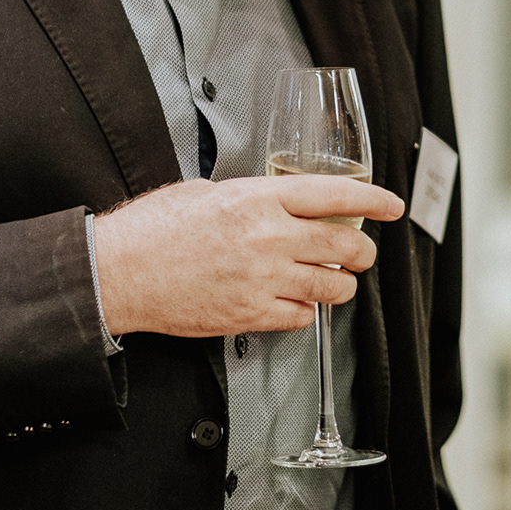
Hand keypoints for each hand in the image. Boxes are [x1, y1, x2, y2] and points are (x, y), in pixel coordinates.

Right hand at [93, 176, 403, 337]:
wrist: (118, 272)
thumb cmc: (153, 229)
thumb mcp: (208, 192)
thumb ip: (251, 197)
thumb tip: (276, 202)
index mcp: (258, 200)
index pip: (334, 195)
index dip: (373, 200)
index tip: (392, 205)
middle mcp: (268, 238)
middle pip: (343, 244)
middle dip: (363, 250)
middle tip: (363, 251)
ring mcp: (261, 280)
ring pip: (331, 287)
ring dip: (341, 285)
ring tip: (336, 281)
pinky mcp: (249, 315)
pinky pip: (300, 318)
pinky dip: (305, 312)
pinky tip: (296, 303)